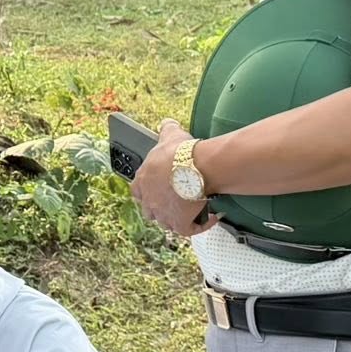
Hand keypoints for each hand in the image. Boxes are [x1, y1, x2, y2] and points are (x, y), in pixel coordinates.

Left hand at [130, 118, 217, 234]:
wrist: (194, 167)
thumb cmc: (179, 153)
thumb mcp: (169, 135)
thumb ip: (166, 129)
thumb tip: (167, 123)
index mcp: (142, 181)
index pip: (137, 191)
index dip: (147, 191)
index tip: (156, 189)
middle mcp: (149, 201)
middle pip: (150, 210)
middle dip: (160, 207)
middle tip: (175, 201)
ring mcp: (163, 214)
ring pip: (167, 222)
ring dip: (178, 217)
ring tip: (192, 210)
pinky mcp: (180, 224)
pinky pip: (191, 229)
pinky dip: (203, 224)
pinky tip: (213, 216)